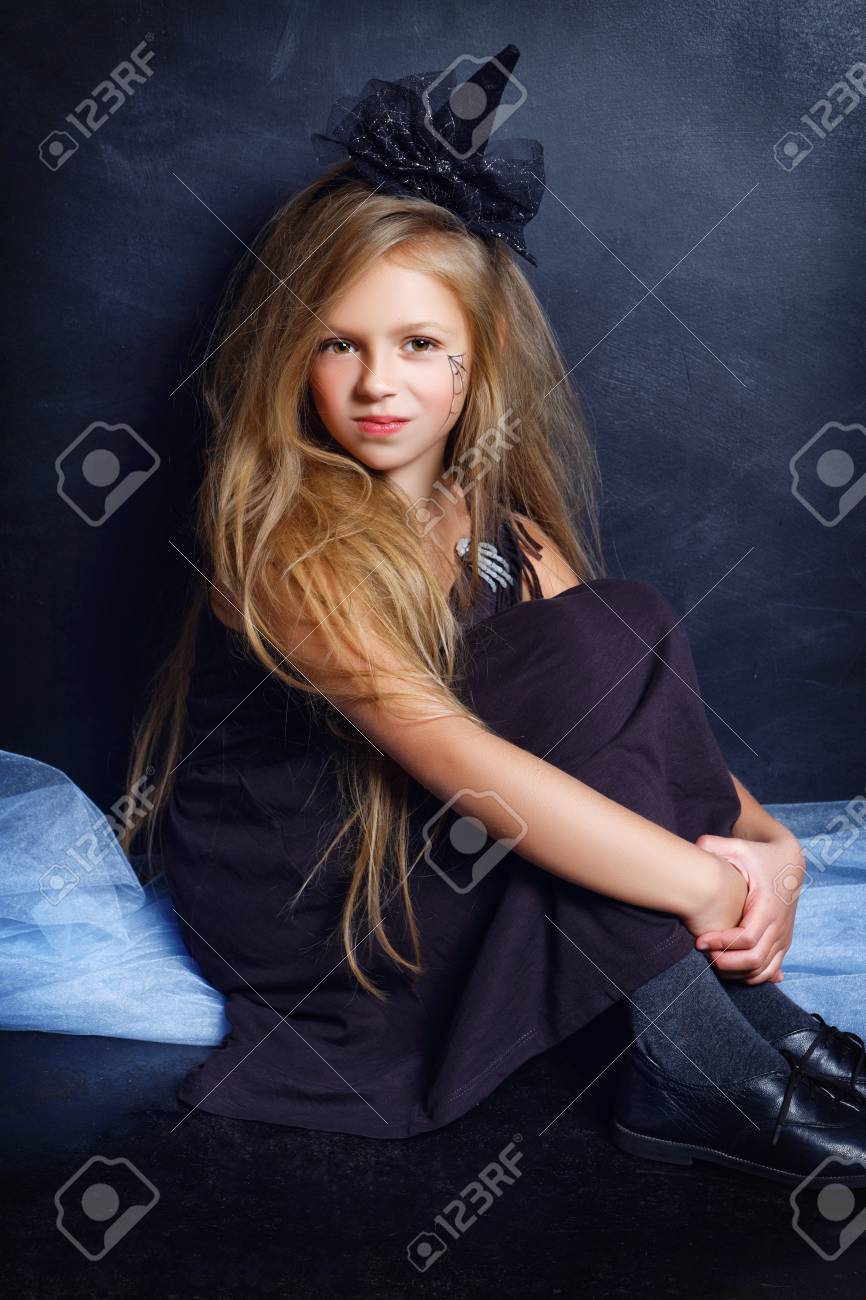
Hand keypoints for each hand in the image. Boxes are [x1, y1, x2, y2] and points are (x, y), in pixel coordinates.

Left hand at [691, 831, 805, 984]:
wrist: (789, 862)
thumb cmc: (758, 855)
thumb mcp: (738, 847)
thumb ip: (714, 847)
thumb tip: (694, 848)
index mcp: (768, 906)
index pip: (746, 938)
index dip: (721, 944)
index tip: (699, 941)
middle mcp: (779, 925)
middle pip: (754, 960)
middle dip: (725, 963)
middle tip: (703, 955)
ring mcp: (783, 936)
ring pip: (763, 970)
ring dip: (736, 972)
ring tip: (712, 960)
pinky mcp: (784, 942)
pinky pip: (770, 970)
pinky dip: (750, 975)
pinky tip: (730, 969)